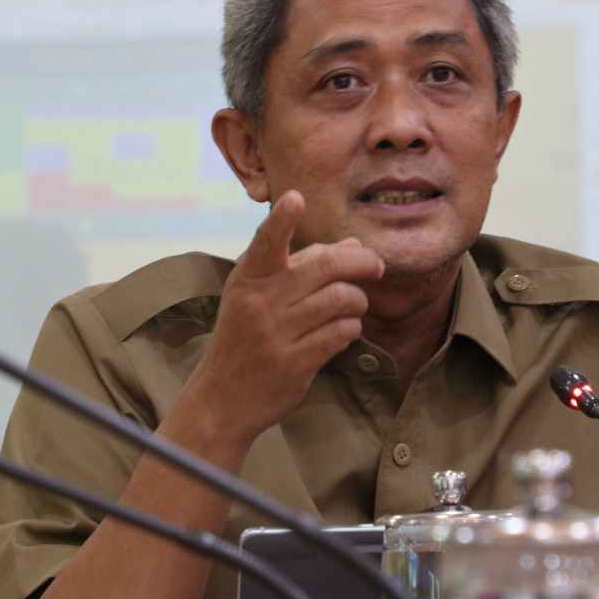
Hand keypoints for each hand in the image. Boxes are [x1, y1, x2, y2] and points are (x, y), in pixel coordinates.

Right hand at [186, 190, 383, 445]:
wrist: (220, 399)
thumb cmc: (245, 337)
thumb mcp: (259, 297)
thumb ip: (302, 267)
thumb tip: (353, 244)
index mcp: (248, 279)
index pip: (265, 243)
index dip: (281, 220)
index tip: (296, 198)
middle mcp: (260, 302)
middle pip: (325, 266)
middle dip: (361, 262)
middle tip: (377, 266)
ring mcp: (276, 334)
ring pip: (341, 299)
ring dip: (358, 300)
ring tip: (355, 305)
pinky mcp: (294, 363)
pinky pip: (341, 332)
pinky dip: (351, 328)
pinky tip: (345, 329)